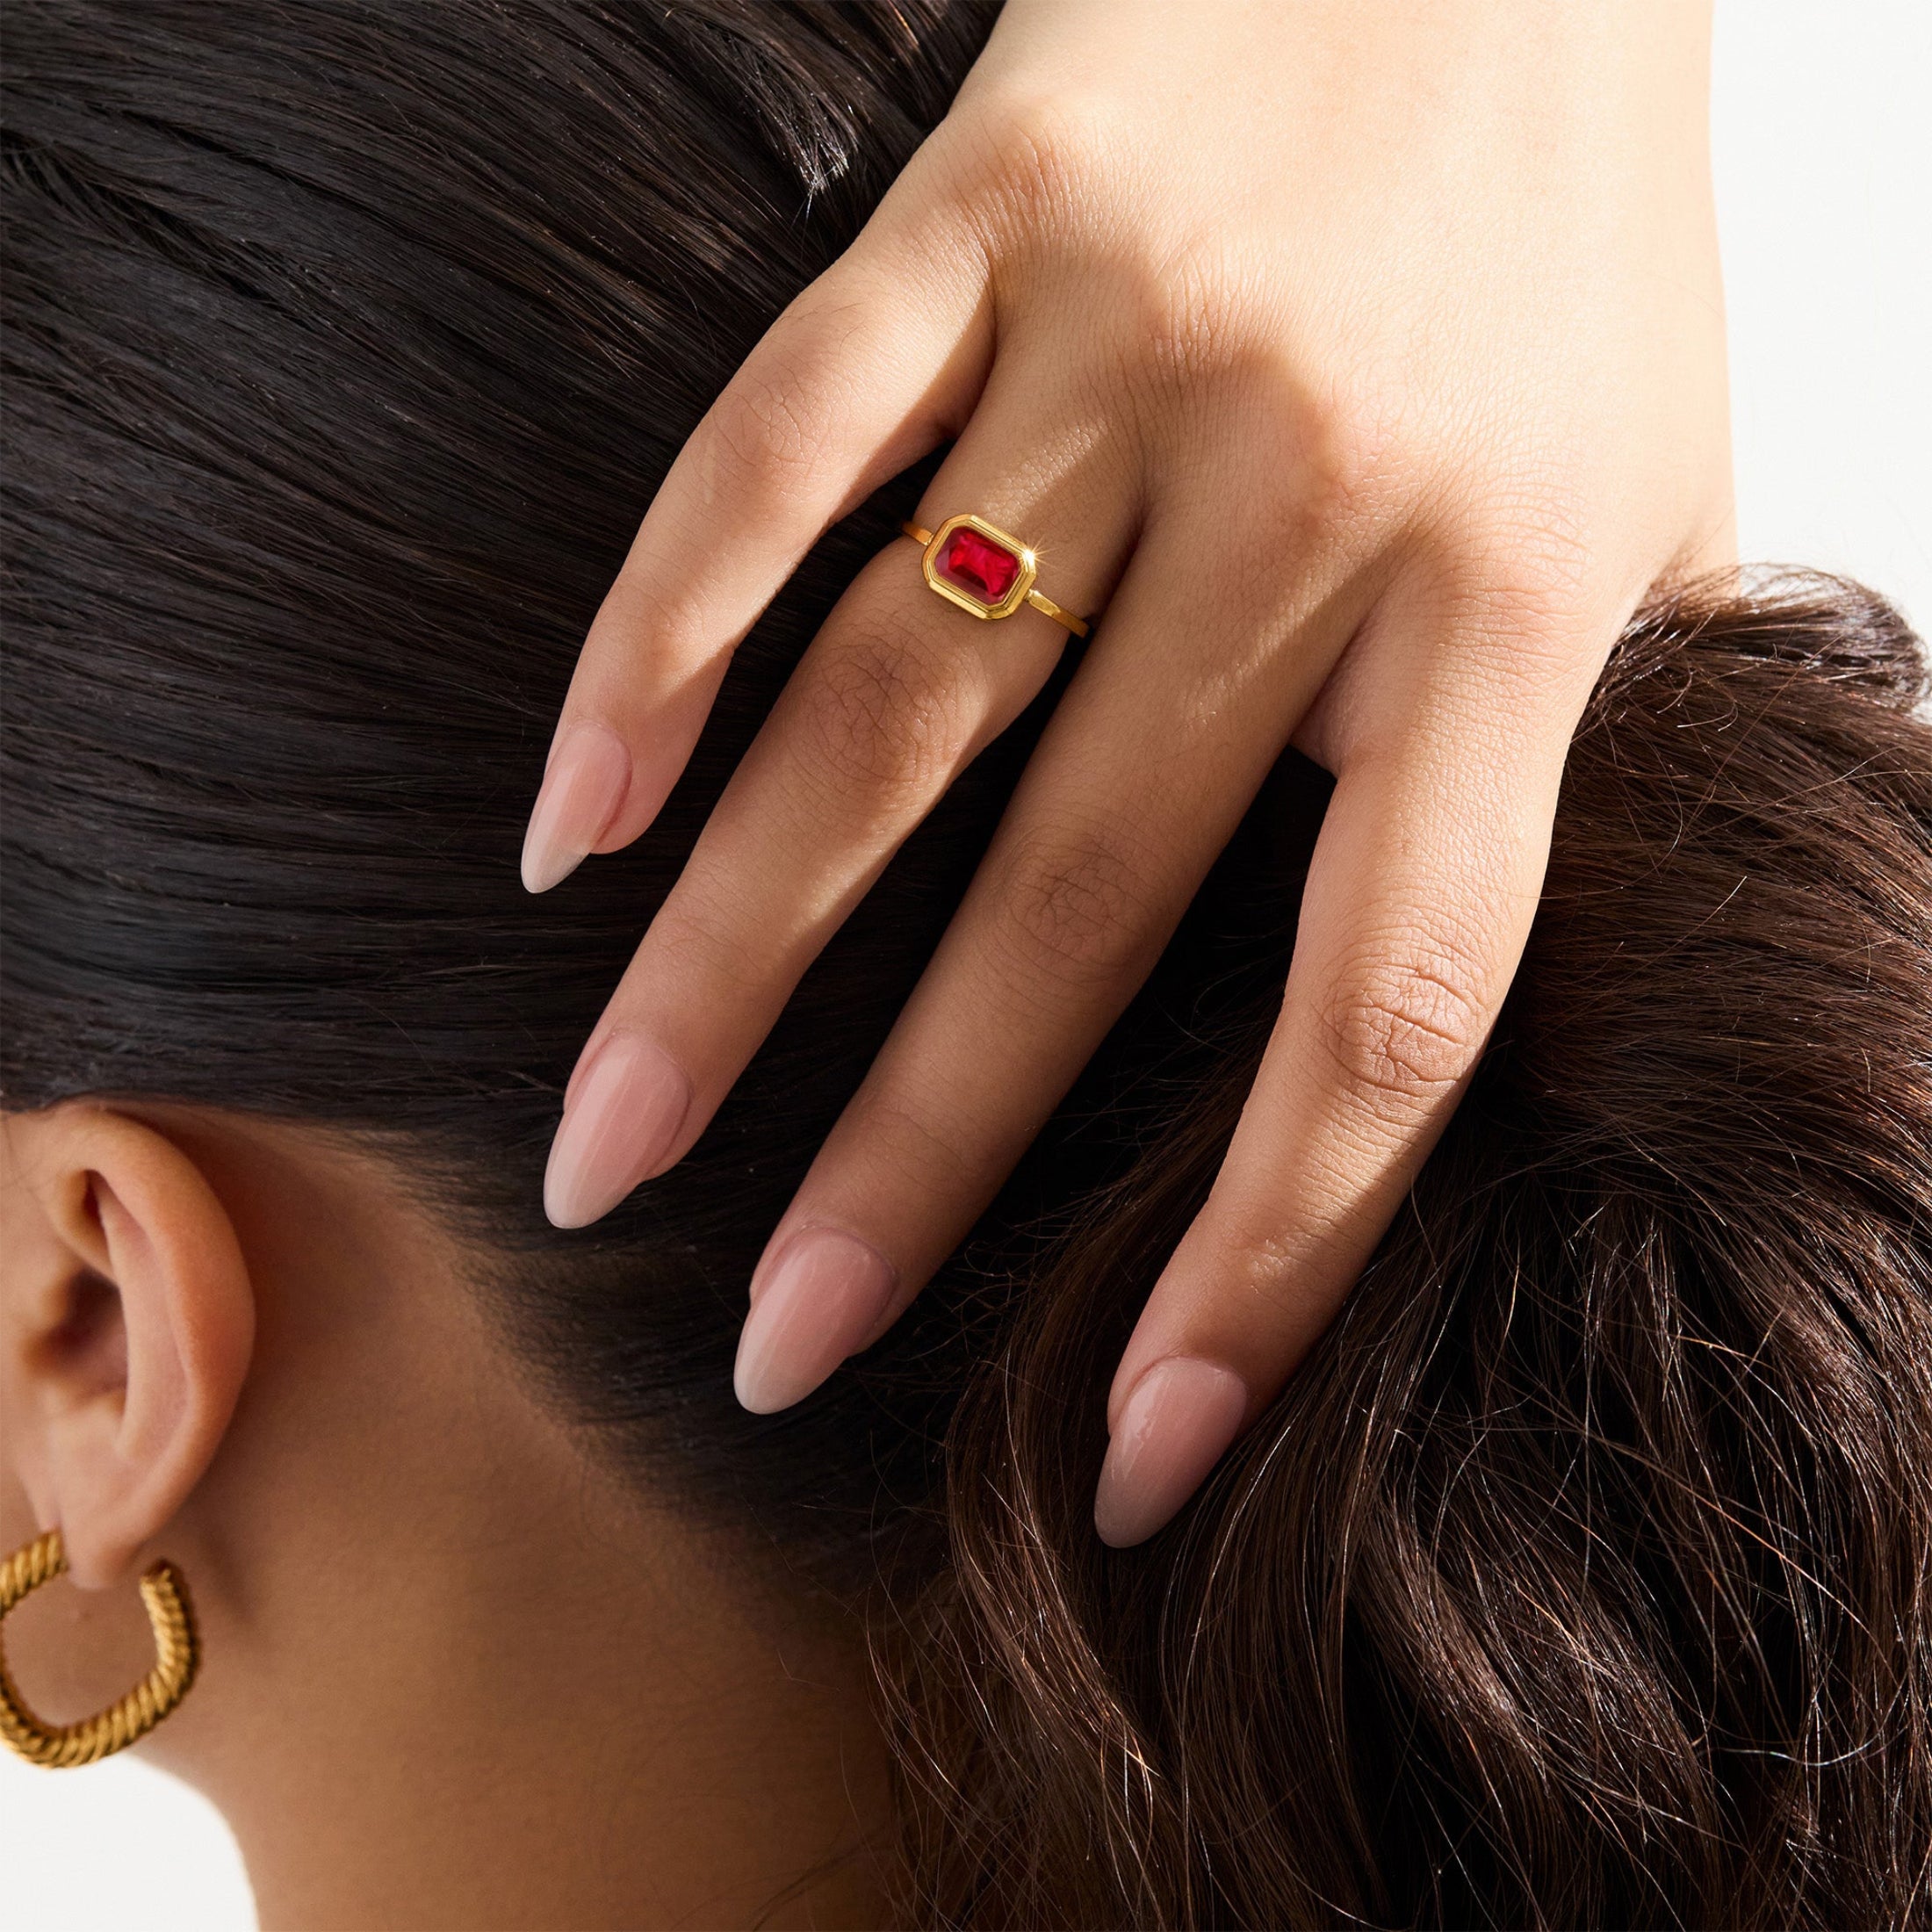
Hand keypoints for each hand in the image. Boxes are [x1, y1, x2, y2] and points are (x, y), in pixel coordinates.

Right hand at [523, 0, 1732, 1543]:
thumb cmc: (1571, 248)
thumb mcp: (1656, 512)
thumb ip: (1582, 762)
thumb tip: (1503, 1018)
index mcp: (1513, 609)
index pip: (1383, 1013)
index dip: (1262, 1264)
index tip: (1123, 1448)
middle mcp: (1308, 505)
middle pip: (1071, 901)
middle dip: (908, 1155)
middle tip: (775, 1345)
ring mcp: (1120, 357)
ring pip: (886, 707)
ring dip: (731, 955)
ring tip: (612, 1148)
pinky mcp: (976, 223)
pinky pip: (779, 454)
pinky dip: (658, 644)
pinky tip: (566, 825)